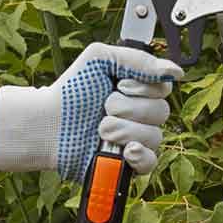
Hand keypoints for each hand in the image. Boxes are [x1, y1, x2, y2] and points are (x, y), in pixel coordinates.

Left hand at [0, 43, 182, 180]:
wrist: (49, 124)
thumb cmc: (72, 91)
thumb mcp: (100, 59)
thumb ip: (137, 60)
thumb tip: (174, 72)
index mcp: (139, 90)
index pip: (164, 88)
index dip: (144, 88)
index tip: (119, 85)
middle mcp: (141, 114)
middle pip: (161, 113)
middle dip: (129, 109)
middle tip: (104, 108)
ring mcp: (136, 140)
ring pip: (155, 136)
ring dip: (125, 130)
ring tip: (100, 129)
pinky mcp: (128, 163)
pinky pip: (151, 162)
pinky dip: (139, 156)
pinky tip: (124, 150)